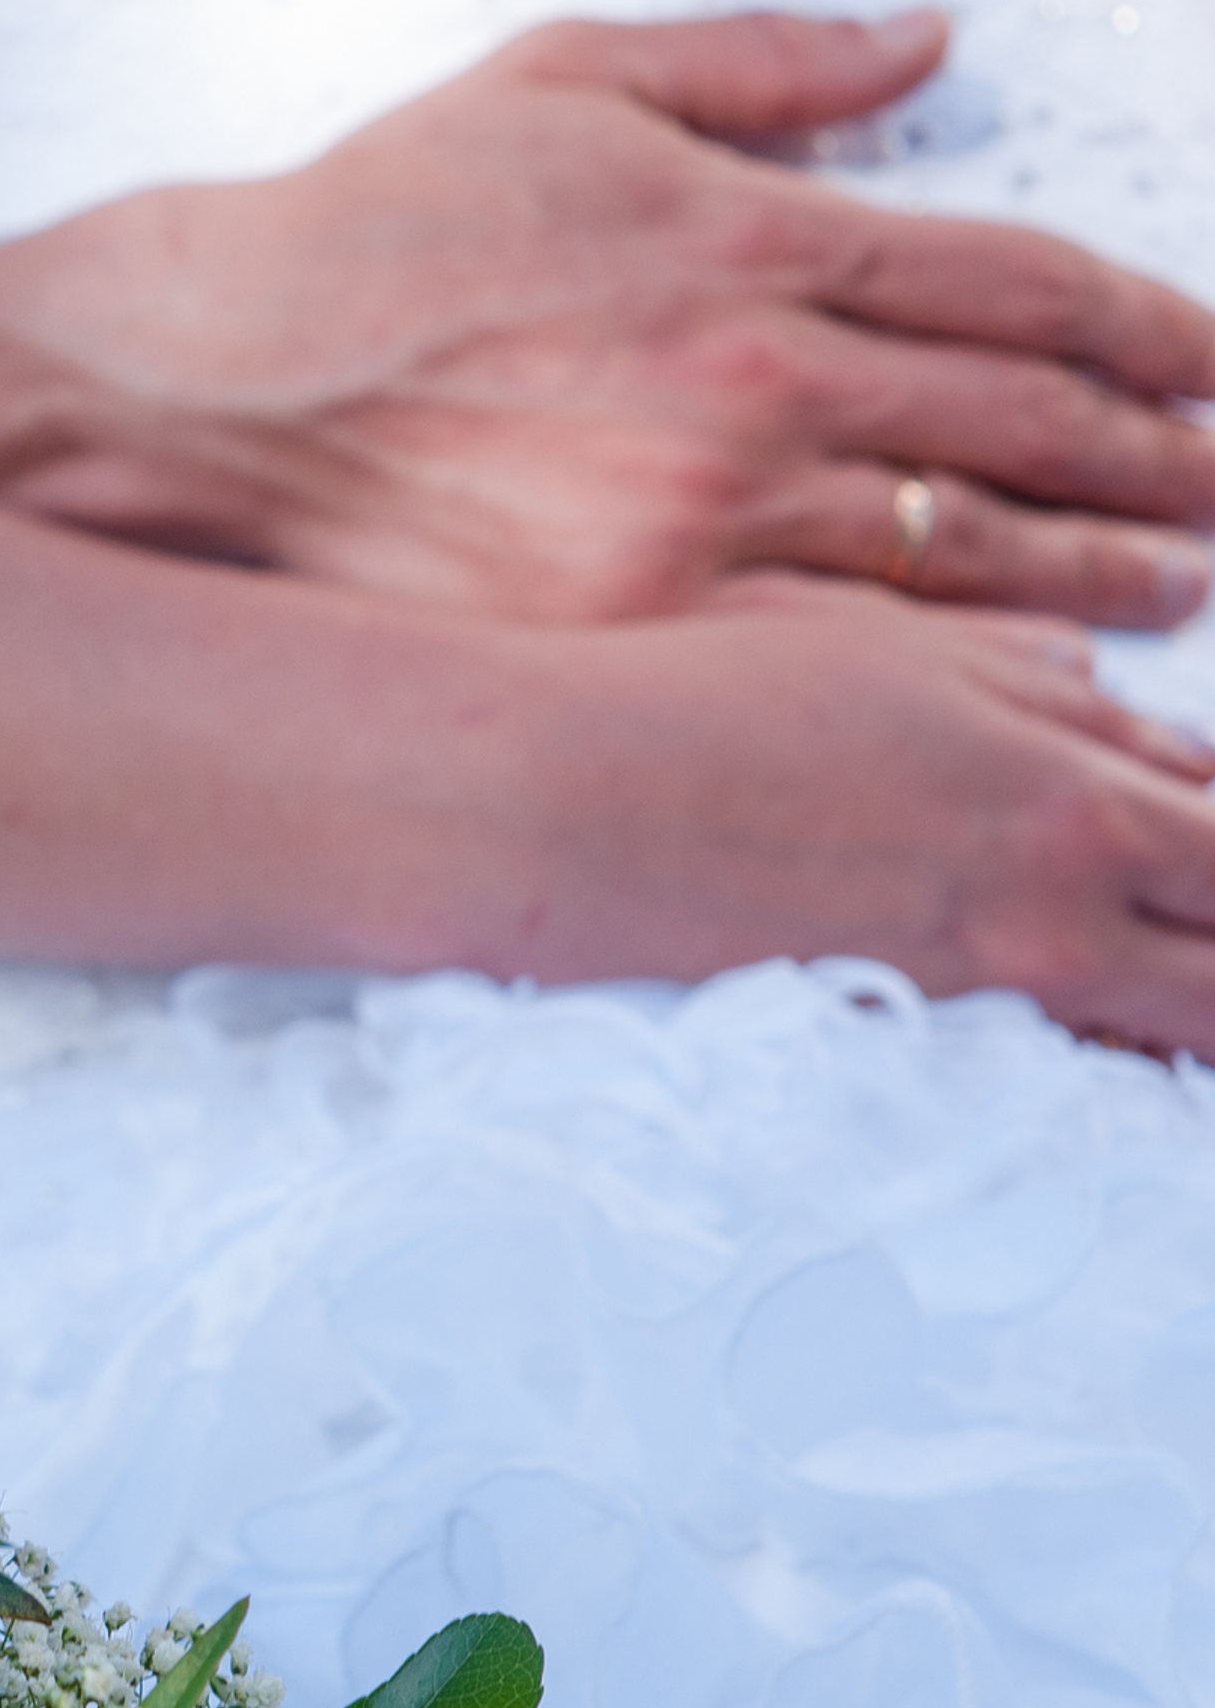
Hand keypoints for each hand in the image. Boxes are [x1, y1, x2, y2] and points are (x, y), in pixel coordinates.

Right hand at [0, 13, 1214, 627]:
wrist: (203, 391)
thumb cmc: (367, 231)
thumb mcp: (559, 82)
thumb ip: (763, 64)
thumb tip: (923, 43)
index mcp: (750, 238)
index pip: (1018, 285)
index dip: (1148, 325)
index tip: (1209, 357)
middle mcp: (749, 390)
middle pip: (1025, 431)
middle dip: (1160, 460)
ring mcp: (691, 528)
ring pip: (955, 555)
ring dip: (1092, 571)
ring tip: (1173, 588)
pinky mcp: (624, 632)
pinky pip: (830, 650)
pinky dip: (941, 661)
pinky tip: (1004, 672)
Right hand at [504, 579, 1214, 1046]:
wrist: (557, 806)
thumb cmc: (692, 709)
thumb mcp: (886, 645)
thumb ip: (1031, 681)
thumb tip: (1123, 714)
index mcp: (1066, 776)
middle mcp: (1060, 888)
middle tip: (1211, 928)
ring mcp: (994, 980)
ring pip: (1189, 1022)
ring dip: (1206, 1003)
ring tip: (1194, 998)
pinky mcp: (920, 1038)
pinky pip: (1076, 1062)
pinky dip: (1123, 1052)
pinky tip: (1121, 1044)